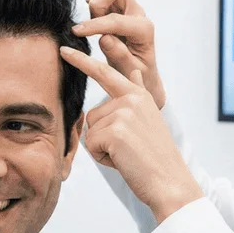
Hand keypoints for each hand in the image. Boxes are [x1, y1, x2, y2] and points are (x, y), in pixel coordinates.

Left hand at [60, 46, 202, 224]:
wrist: (170, 182)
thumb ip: (136, 96)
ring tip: (128, 155)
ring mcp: (123, 112)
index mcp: (140, 95)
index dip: (83, 61)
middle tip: (86, 89)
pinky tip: (124, 161)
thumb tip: (134, 72)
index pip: (106, 72)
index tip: (64, 50)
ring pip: (91, 131)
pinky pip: (92, 145)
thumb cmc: (156, 157)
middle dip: (97, 124)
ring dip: (104, 149)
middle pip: (93, 114)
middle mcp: (132, 98)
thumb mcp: (149, 118)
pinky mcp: (115, 131)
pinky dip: (103, 158)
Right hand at [73, 0, 165, 108]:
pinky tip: (93, 11)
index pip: (116, 20)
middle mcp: (138, 13)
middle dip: (98, 1)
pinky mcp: (120, 3)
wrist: (140, 73)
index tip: (76, 32)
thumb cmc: (134, 74)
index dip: (94, 25)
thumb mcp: (128, 72)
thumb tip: (105, 38)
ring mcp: (129, 5)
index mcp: (143, 30)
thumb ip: (119, 55)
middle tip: (91, 21)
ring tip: (93, 16)